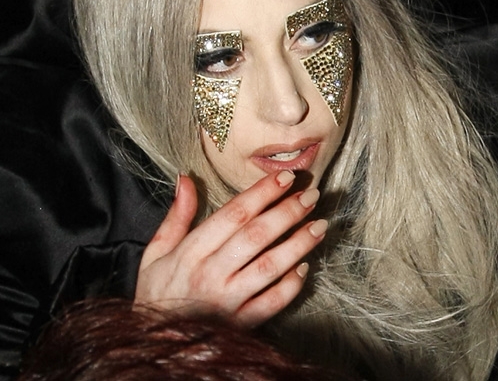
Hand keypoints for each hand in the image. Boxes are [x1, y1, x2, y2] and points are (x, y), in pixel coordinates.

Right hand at [136, 170, 326, 326]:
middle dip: (287, 212)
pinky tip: (305, 267)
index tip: (285, 178)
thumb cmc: (158, 291)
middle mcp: (211, 274)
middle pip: (257, 236)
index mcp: (190, 252)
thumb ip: (176, 215)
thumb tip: (185, 178)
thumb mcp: (156, 251)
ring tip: (320, 225)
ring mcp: (228, 301)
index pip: (233, 215)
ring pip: (270, 267)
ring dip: (299, 244)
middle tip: (311, 194)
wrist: (155, 343)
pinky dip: (292, 285)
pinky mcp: (241, 324)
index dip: (262, 193)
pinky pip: (272, 303)